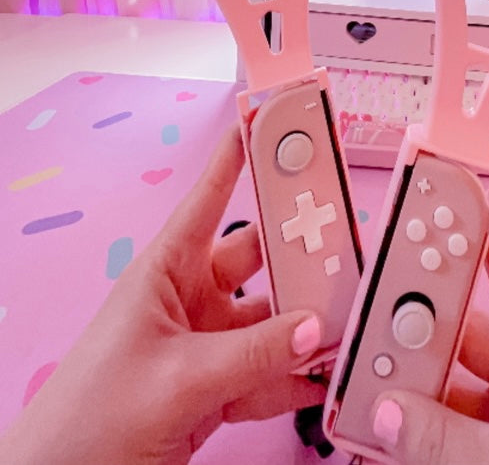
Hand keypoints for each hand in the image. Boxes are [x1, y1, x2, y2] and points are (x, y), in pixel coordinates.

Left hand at [0, 125, 324, 464]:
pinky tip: (324, 373)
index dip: (239, 157)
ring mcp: (206, 345)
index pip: (210, 198)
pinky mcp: (217, 388)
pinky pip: (269, 370)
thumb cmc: (90, 417)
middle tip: (343, 244)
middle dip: (300, 253)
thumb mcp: (177, 377)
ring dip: (306, 323)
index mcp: (166, 271)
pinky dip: (298, 374)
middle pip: (258, 259)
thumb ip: (252, 354)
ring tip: (347, 319)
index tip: (272, 121)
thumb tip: (311, 330)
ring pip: (271, 320)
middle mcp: (190, 299)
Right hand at [370, 219, 488, 464]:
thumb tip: (384, 408)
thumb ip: (440, 438)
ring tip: (361, 379)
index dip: (477, 239)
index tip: (438, 206)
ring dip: (410, 386)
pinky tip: (381, 431)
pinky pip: (452, 430)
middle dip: (418, 328)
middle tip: (370, 314)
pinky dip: (418, 430)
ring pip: (452, 387)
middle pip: (466, 334)